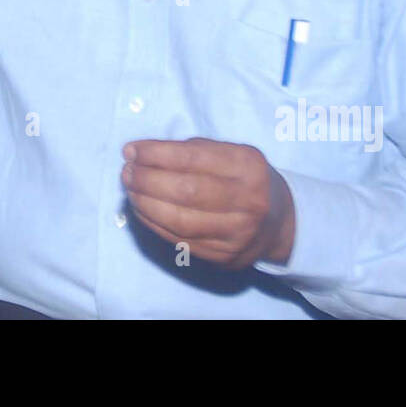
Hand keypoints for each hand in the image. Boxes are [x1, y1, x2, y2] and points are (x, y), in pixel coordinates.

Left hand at [122, 137, 295, 269]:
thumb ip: (192, 149)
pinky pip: (179, 240)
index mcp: (248, 166)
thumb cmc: (245, 179)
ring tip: (130, 189)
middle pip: (185, 191)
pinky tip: (142, 209)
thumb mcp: (231, 153)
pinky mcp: (224, 257)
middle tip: (127, 171)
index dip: (156, 154)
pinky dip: (153, 223)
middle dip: (147, 179)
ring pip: (179, 220)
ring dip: (145, 203)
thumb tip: (142, 152)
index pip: (193, 157)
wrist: (278, 223)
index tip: (131, 150)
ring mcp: (237, 233)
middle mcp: (247, 200)